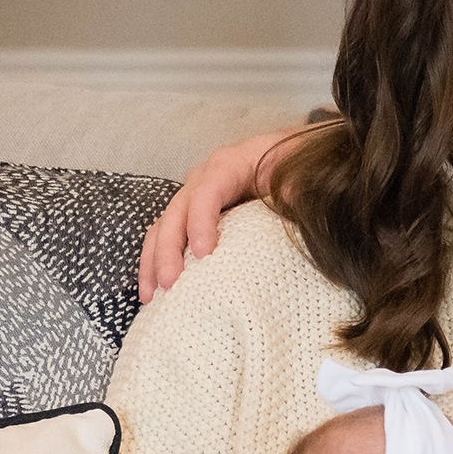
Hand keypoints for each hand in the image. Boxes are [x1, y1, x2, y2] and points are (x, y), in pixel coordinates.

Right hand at [138, 123, 325, 302]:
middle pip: (176, 212)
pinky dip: (158, 263)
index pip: (207, 192)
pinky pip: (168, 238)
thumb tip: (291, 209)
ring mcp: (195, 197)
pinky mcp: (193, 217)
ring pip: (164, 227)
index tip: (204, 254)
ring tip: (152, 296)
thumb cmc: (295, 168)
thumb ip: (294, 192)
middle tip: (170, 283)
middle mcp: (204, 179)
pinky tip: (155, 292)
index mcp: (230, 164)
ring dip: (153, 261)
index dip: (201, 222)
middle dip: (168, 249)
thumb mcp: (300, 176)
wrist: (294, 157)